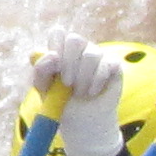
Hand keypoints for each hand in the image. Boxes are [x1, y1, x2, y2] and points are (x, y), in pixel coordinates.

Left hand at [33, 36, 125, 155]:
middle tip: (67, 84)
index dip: (55, 47)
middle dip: (69, 63)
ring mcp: (98, 55)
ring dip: (83, 78)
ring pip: (91, 54)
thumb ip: (41, 71)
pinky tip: (92, 92)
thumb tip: (53, 56)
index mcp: (61, 50)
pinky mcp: (113, 65)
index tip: (55, 68)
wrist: (83, 122)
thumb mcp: (44, 89)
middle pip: (75, 39)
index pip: (58, 33)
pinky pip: (107, 64)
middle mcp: (80, 49)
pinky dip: (97, 82)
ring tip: (80, 93)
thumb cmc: (60, 102)